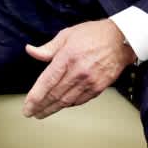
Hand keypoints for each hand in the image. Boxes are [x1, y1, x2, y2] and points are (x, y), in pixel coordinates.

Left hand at [21, 19, 135, 118]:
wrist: (120, 39)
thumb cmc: (93, 34)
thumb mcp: (66, 35)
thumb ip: (48, 48)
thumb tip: (30, 51)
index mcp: (67, 57)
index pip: (47, 81)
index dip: (35, 96)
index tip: (27, 106)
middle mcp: (78, 72)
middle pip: (55, 94)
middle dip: (41, 106)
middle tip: (30, 113)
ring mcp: (90, 81)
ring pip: (67, 100)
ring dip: (53, 109)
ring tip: (41, 113)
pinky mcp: (99, 87)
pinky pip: (80, 100)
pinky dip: (68, 105)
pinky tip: (60, 106)